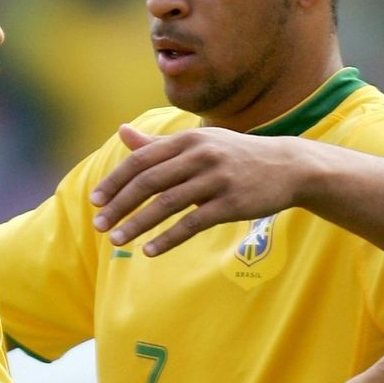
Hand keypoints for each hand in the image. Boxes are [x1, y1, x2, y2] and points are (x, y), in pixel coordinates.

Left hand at [90, 125, 308, 255]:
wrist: (289, 166)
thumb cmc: (233, 155)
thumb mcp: (197, 142)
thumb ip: (157, 143)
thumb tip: (121, 131)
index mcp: (187, 139)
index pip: (140, 160)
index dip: (115, 181)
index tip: (94, 201)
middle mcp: (200, 155)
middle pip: (148, 182)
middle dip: (119, 205)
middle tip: (99, 225)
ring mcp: (217, 179)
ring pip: (167, 204)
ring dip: (137, 224)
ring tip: (116, 240)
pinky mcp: (232, 203)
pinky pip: (192, 224)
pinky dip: (168, 239)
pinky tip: (150, 251)